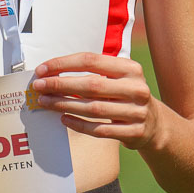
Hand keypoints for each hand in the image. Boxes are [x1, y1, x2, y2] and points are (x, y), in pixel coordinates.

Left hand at [32, 52, 158, 149]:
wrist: (155, 124)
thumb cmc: (125, 95)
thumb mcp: (118, 77)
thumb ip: (92, 72)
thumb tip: (51, 72)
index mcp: (130, 68)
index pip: (91, 60)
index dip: (64, 64)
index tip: (42, 69)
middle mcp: (136, 88)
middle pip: (91, 85)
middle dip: (60, 85)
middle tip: (38, 87)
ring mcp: (137, 112)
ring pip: (93, 109)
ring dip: (64, 105)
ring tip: (45, 102)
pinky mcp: (134, 132)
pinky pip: (100, 130)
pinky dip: (79, 125)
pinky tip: (63, 119)